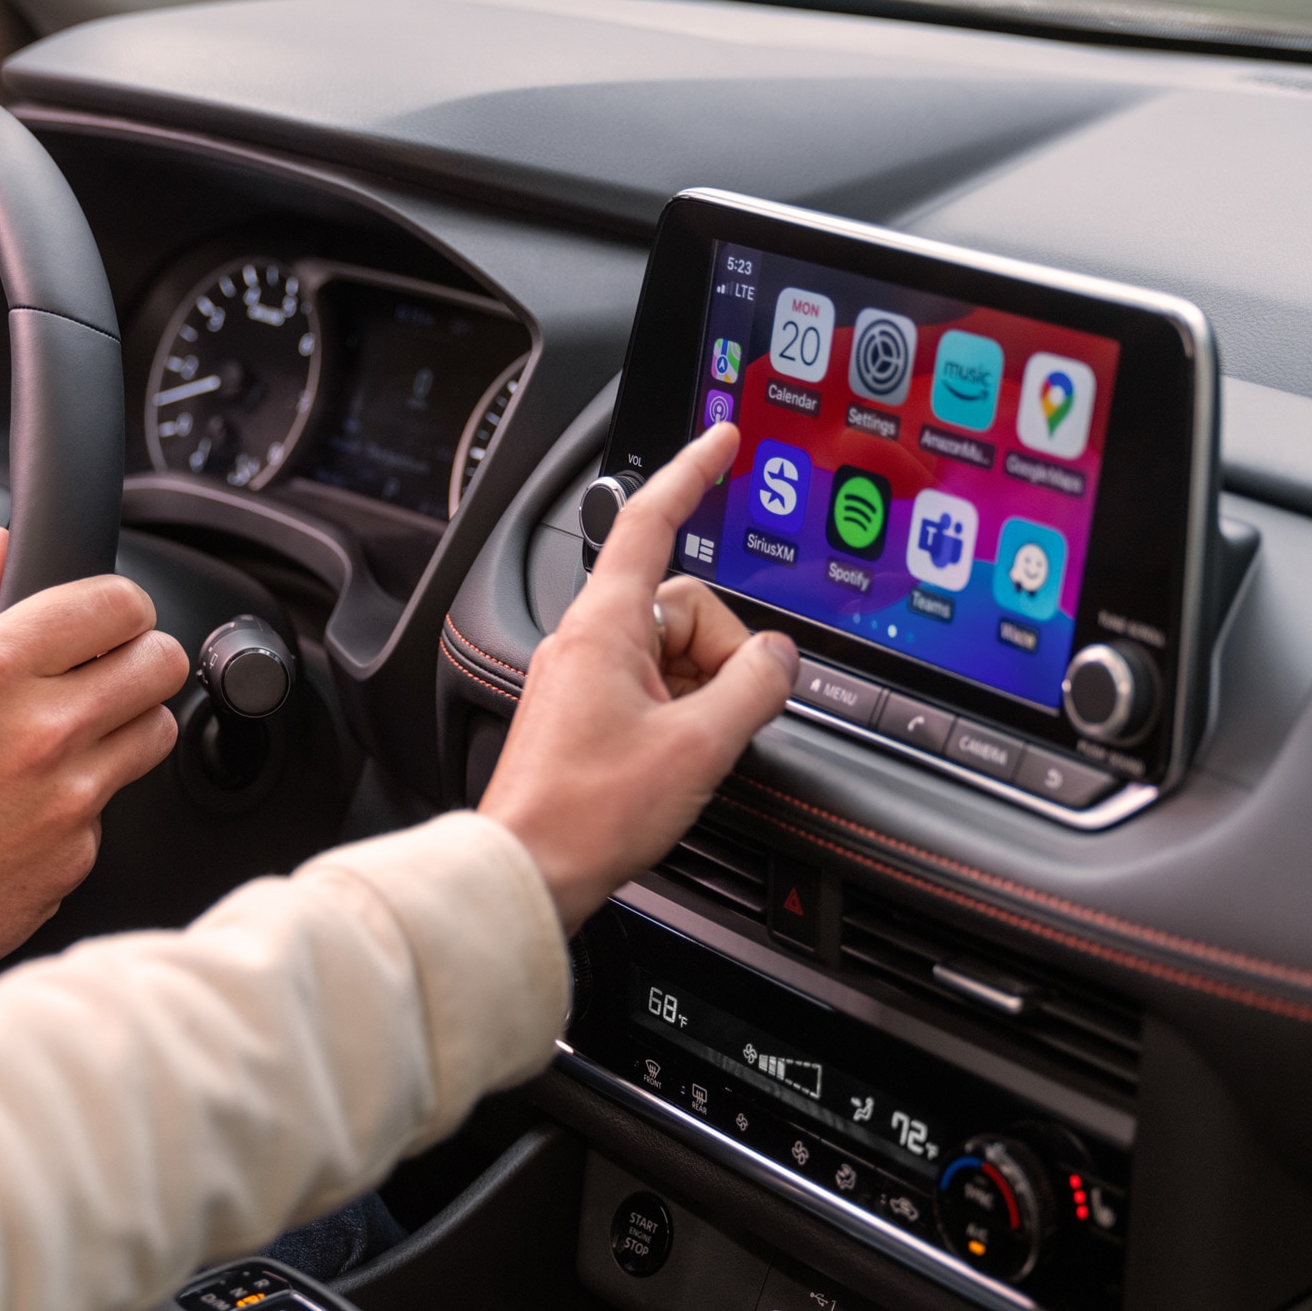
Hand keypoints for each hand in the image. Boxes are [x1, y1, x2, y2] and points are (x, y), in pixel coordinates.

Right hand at [0, 528, 189, 1000]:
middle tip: (110, 671)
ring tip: (74, 739)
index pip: (117, 604)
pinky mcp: (79, 856)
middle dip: (141, 658)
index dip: (121, 607)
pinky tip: (31, 809)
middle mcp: (42, 730)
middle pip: (160, 663)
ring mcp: (69, 798)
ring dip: (129, 726)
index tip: (111, 619)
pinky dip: (85, 804)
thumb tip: (0, 553)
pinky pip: (114, 809)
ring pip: (157, 732)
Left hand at [479, 423, 798, 932]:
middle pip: (682, 605)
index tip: (720, 440)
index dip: (691, 473)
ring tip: (691, 752)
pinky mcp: (582, 713)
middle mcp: (586, 639)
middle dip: (721, 652)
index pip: (650, 519)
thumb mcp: (699, 747)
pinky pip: (650, 687)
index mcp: (605, 624)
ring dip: (702, 691)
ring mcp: (582, 677)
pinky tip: (678, 759)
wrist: (527, 871)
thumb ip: (756, 688)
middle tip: (725, 717)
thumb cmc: (587, 814)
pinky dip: (679, 712)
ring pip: (671, 652)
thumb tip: (783, 658)